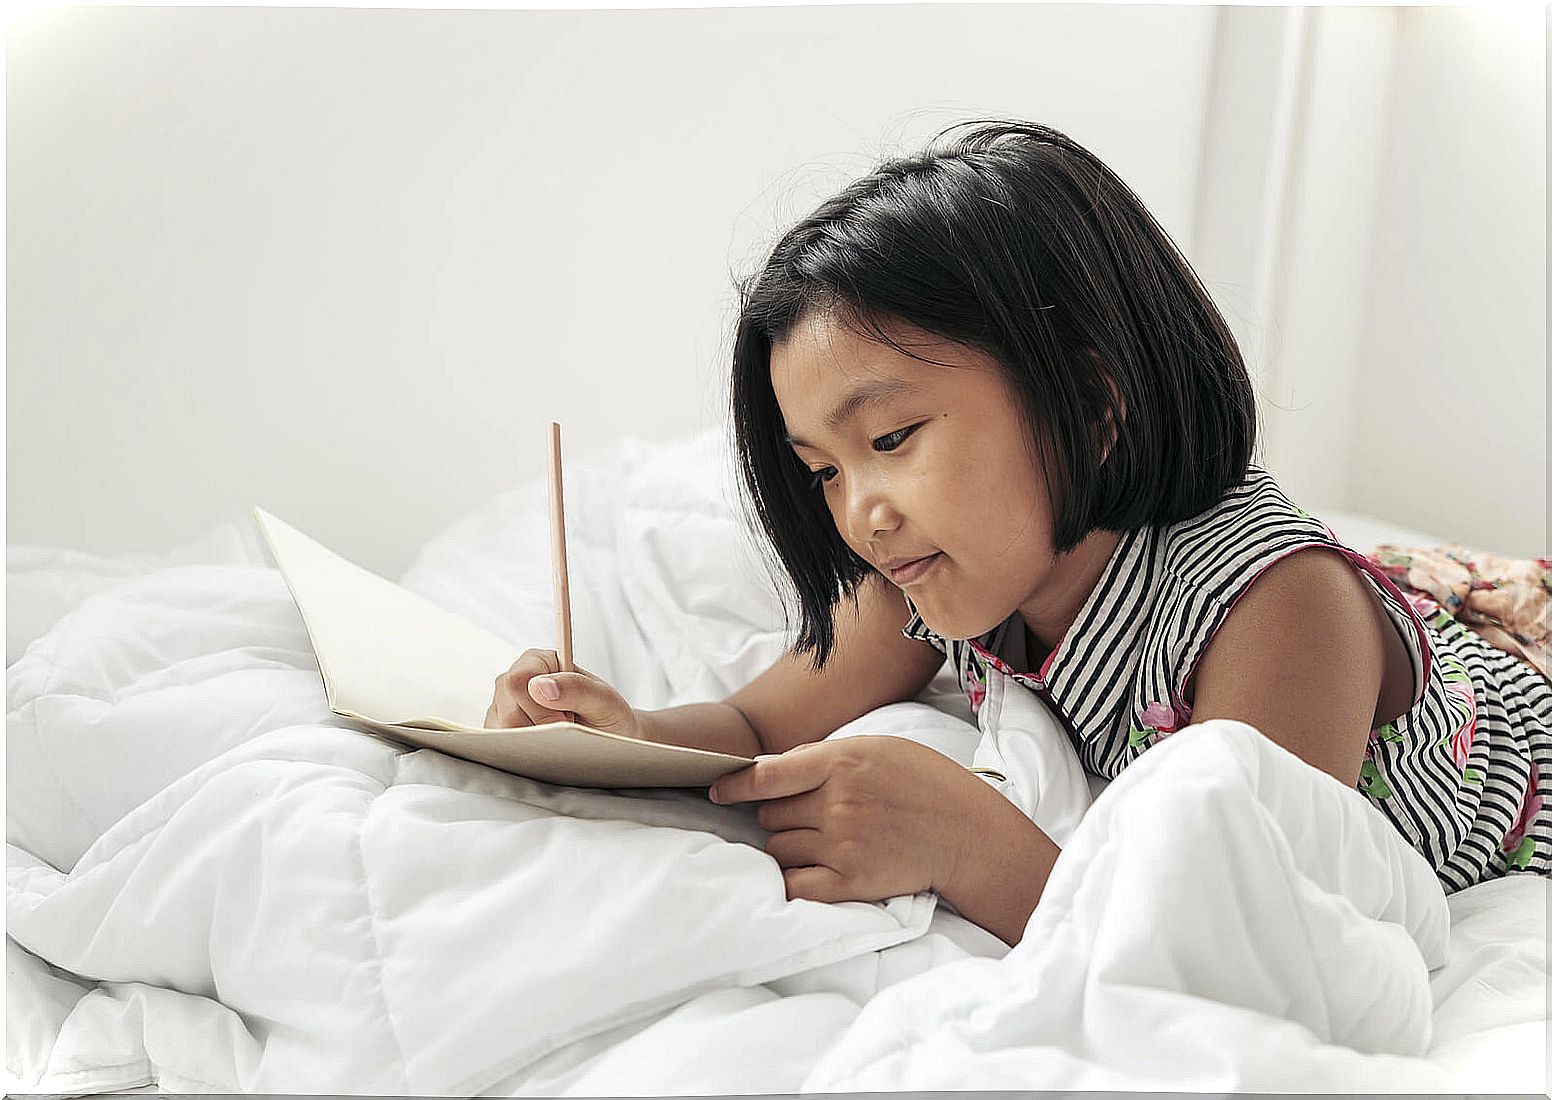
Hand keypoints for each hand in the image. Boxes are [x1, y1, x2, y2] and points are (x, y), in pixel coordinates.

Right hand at [484, 649, 642, 738]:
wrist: (608, 736)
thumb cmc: (607, 714)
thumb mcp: (604, 700)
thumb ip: (577, 688)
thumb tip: (540, 686)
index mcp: (539, 661)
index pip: (517, 680)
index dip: (538, 707)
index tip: (563, 720)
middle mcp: (516, 680)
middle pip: (507, 710)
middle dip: (539, 728)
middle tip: (565, 728)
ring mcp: (504, 706)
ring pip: (502, 730)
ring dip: (532, 741)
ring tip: (557, 735)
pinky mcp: (500, 729)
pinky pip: (501, 745)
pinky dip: (524, 751)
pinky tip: (544, 745)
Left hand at [708, 735, 993, 903]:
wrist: (968, 836)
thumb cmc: (925, 785)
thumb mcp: (879, 748)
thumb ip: (825, 756)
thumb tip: (772, 769)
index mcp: (843, 762)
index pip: (766, 776)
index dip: (733, 784)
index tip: (716, 790)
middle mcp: (838, 803)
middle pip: (769, 814)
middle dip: (779, 814)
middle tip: (808, 815)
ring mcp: (843, 845)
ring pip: (778, 848)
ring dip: (789, 844)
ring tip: (822, 840)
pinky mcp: (850, 883)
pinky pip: (794, 884)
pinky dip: (794, 877)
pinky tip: (811, 868)